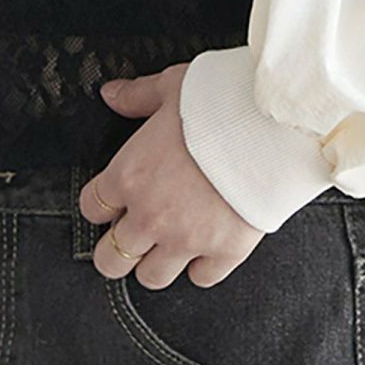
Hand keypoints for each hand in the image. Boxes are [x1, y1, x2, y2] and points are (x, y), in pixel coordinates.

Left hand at [82, 63, 264, 289]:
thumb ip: (138, 96)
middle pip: (110, 259)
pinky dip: (202, 267)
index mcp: (130, 176)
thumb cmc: (223, 104)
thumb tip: (112, 95)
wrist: (272, 125)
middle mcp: (151, 215)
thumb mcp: (172, 86)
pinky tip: (206, 247)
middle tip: (130, 236)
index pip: (91, 209)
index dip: (100, 205)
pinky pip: (202, 278)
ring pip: (151, 277)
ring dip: (154, 262)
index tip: (112, 202)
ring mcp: (187, 238)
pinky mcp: (225, 251)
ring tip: (166, 244)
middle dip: (115, 249)